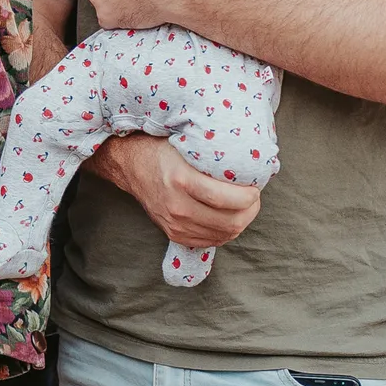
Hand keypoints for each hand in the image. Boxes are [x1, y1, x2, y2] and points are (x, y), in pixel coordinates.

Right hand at [89, 136, 259, 247]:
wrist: (131, 164)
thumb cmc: (162, 149)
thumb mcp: (186, 144)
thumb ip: (211, 154)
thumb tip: (248, 159)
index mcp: (181, 180)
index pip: (227, 199)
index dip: (249, 196)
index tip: (254, 187)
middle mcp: (177, 206)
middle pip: (229, 221)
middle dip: (250, 211)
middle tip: (253, 197)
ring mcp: (174, 223)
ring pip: (224, 234)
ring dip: (241, 222)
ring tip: (244, 207)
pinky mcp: (174, 233)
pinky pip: (211, 241)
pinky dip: (225, 232)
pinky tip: (228, 217)